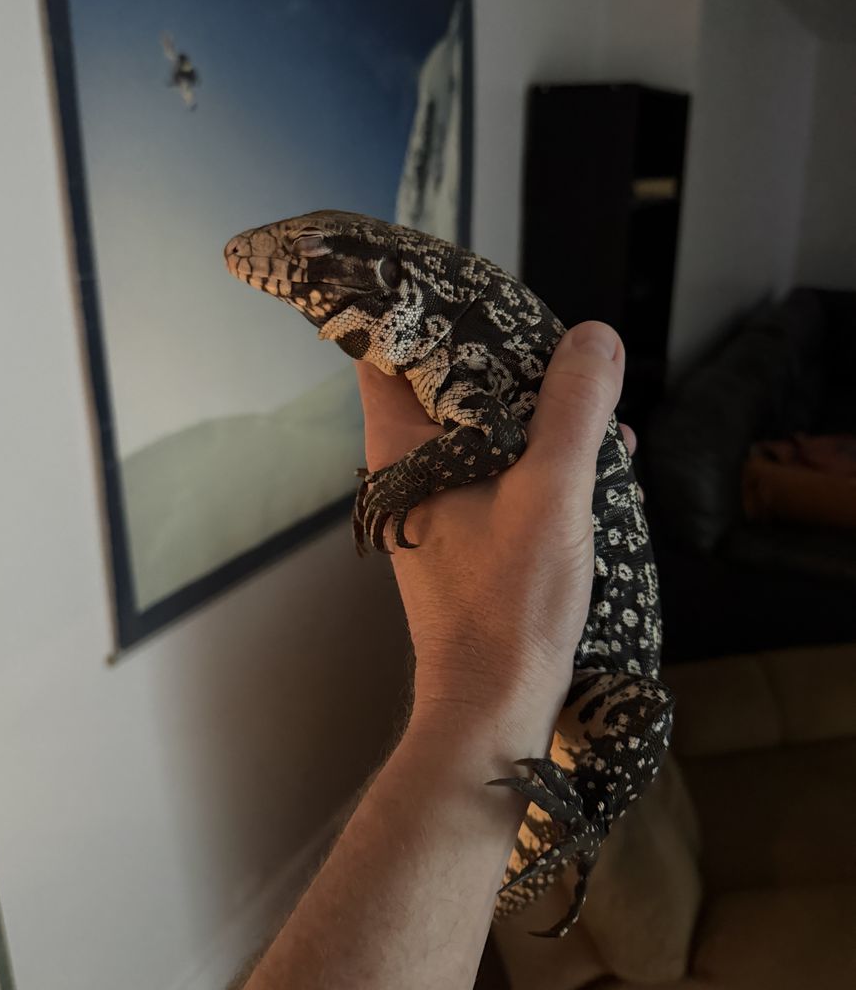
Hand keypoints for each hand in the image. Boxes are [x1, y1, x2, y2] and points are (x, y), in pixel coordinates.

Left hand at [355, 321, 625, 751]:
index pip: (387, 352)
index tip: (468, 284)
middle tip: (556, 336)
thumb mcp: (552, 494)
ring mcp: (440, 502)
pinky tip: (602, 453)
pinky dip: (544, 455)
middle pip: (446, 383)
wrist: (495, 705)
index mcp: (403, 450)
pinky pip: (504, 469)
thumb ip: (572, 411)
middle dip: (502, 357)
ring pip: (483, 428)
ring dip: (536, 409)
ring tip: (594, 392)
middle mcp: (411, 469)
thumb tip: (593, 340)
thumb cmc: (507, 607)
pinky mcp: (471, 531)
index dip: (421, 312)